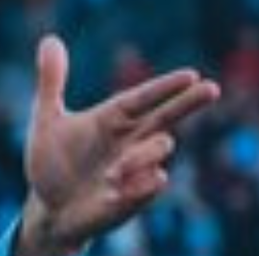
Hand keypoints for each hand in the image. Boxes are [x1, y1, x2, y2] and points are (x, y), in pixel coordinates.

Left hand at [14, 35, 220, 255]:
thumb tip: (49, 41)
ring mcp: (135, 170)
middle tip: (211, 88)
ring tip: (112, 175)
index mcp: (114, 118)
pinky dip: (143, 185)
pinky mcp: (132, 199)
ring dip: (140, 157)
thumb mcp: (46, 122)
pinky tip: (123, 190)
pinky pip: (150, 188)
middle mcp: (131, 141)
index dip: (166, 86)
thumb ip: (51, 85)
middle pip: (168, 117)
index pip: (145, 96)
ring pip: (159, 152)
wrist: (48, 210)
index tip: (191, 75)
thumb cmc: (52, 165)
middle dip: (188, 103)